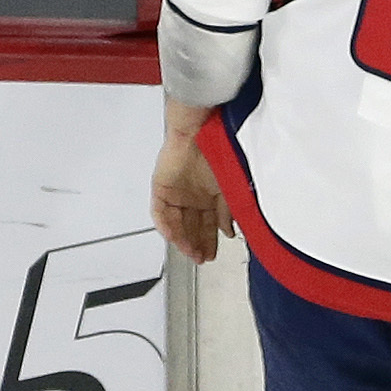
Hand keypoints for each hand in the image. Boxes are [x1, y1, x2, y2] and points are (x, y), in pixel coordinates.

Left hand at [150, 104, 229, 263]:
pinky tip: (175, 238)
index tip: (213, 254)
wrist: (203, 133)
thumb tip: (229, 231)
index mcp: (209, 195)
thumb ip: (228, 213)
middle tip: (201, 258)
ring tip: (191, 253)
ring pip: (176, 224)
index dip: (210, 240)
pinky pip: (160, 213)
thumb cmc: (219, 151)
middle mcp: (192, 195)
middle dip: (197, 244)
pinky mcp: (161, 188)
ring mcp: (176, 192)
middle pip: (192, 227)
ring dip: (183, 240)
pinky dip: (167, 227)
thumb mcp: (230, 189)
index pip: (207, 224)